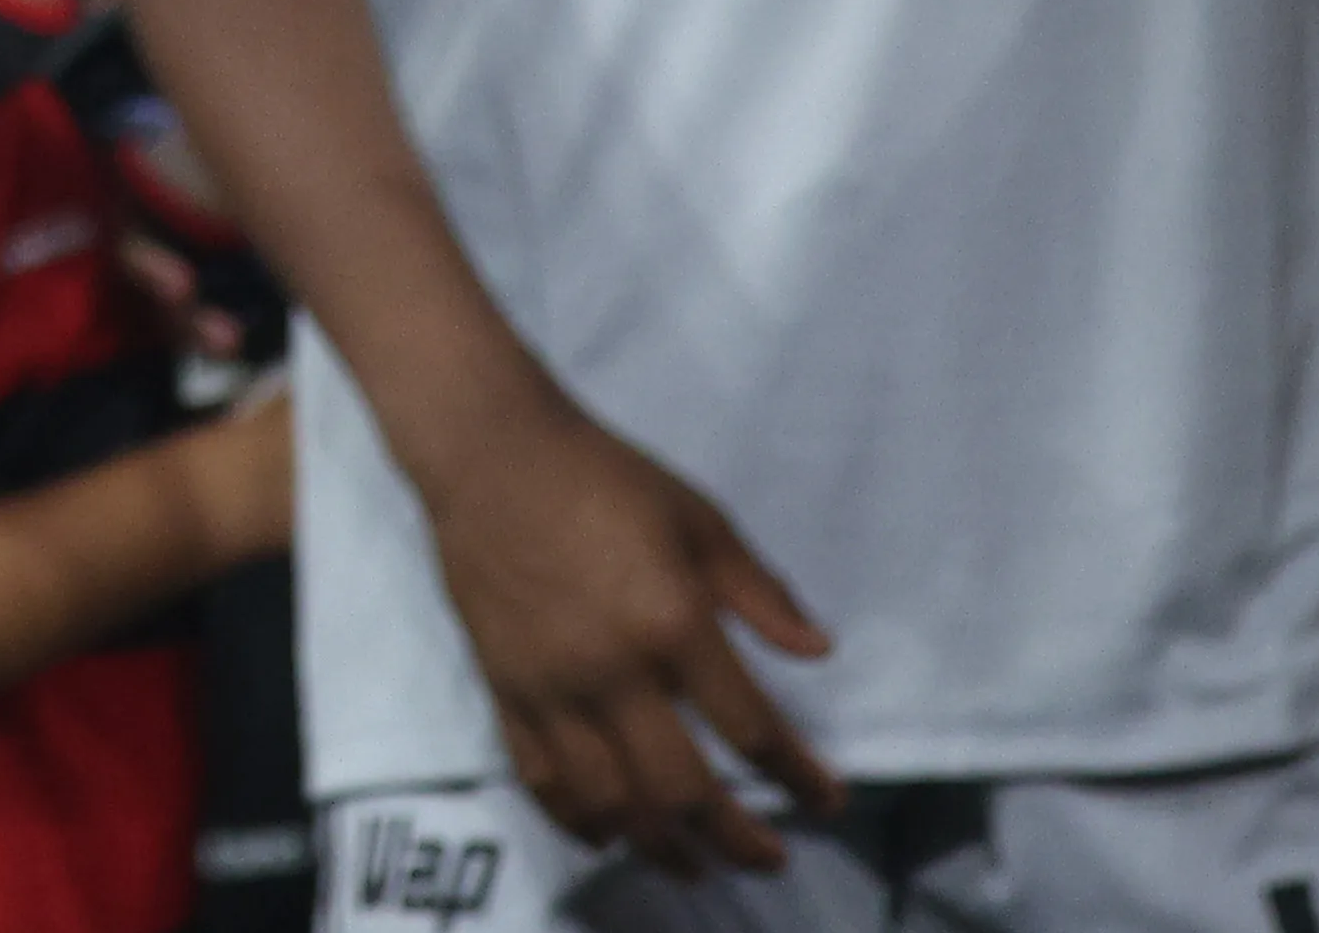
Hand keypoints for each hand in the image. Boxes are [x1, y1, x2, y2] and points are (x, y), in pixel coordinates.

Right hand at [422, 382, 839, 879]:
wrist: (490, 452)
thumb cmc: (604, 476)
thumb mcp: (700, 519)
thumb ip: (759, 591)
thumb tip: (818, 651)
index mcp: (672, 621)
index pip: (750, 728)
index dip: (798, 776)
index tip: (827, 800)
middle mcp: (614, 671)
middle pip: (683, 790)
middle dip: (737, 838)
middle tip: (769, 856)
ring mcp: (553, 689)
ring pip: (612, 804)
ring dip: (662, 848)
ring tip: (695, 865)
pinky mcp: (505, 691)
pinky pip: (543, 780)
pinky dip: (579, 821)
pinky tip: (609, 836)